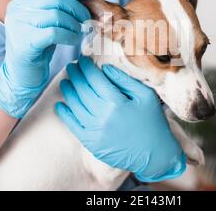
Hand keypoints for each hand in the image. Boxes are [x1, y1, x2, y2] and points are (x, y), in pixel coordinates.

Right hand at [0, 0, 90, 117]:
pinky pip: (54, 33)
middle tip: (87, 19)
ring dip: (74, 24)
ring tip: (80, 32)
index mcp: (20, 1)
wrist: (21, 75)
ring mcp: (18, 26)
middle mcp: (16, 10)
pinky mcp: (25, 42)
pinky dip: (69, 35)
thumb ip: (56, 8)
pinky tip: (74, 40)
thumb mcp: (44, 22)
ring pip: (56, 15)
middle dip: (76, 8)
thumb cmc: (38, 47)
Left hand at [55, 57, 185, 181]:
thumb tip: (105, 68)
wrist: (155, 154)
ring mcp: (95, 130)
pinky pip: (73, 126)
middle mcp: (102, 115)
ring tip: (65, 82)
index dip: (87, 67)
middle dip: (75, 75)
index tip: (83, 60)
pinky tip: (60, 105)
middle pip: (82, 90)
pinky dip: (64, 114)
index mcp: (116, 102)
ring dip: (68, 91)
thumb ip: (125, 80)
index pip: (95, 79)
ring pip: (75, 106)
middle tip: (71, 66)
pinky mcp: (91, 143)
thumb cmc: (153, 122)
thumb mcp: (146, 96)